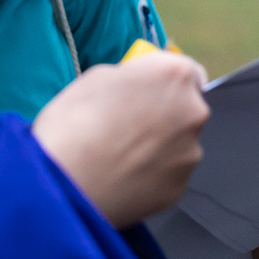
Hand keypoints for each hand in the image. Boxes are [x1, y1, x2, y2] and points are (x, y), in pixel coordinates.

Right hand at [32, 52, 208, 229]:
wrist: (65, 183)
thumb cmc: (74, 122)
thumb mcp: (97, 77)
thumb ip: (132, 77)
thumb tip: (139, 87)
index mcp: (174, 76)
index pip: (187, 71)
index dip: (165, 81)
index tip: (148, 92)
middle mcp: (193, 112)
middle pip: (186, 109)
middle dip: (165, 114)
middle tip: (129, 126)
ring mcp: (190, 153)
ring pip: (179, 144)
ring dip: (160, 147)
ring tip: (121, 157)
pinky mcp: (180, 187)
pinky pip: (169, 175)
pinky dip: (153, 175)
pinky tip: (124, 178)